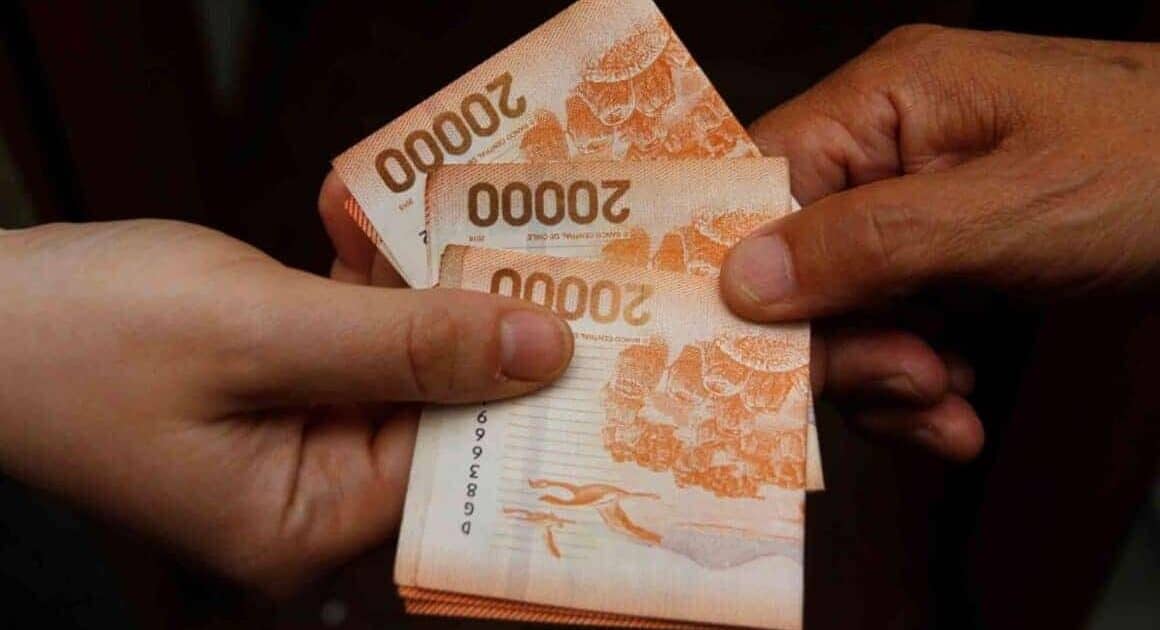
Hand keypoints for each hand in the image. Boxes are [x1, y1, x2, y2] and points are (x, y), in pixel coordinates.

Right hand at [0, 219, 571, 594]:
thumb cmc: (81, 337)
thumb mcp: (259, 331)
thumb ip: (407, 342)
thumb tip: (542, 349)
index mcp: (303, 521)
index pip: (451, 462)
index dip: (515, 386)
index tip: (570, 309)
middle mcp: (305, 495)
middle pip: (428, 408)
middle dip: (462, 318)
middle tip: (511, 239)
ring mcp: (287, 438)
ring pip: (391, 360)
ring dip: (405, 280)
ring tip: (427, 206)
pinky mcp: (270, 387)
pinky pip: (341, 335)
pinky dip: (352, 277)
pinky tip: (356, 217)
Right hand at [721, 26, 1158, 459]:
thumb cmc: (1156, 171)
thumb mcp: (1014, 212)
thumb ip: (872, 243)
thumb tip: (738, 280)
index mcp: (884, 101)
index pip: (758, 179)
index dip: (739, 267)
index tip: (753, 352)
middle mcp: (885, 150)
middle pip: (795, 263)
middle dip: (842, 343)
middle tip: (908, 384)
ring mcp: (917, 212)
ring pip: (841, 313)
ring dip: (883, 381)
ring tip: (946, 406)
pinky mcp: (948, 263)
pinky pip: (893, 332)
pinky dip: (916, 385)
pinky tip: (959, 409)